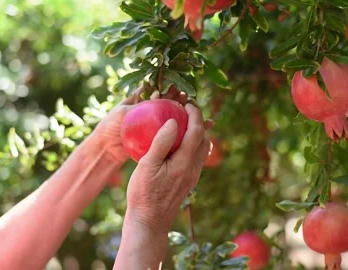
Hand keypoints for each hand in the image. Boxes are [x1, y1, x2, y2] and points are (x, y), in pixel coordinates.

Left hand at [93, 86, 195, 163]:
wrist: (105, 148)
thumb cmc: (110, 125)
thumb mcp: (122, 112)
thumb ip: (137, 103)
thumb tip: (158, 95)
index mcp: (144, 99)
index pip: (162, 92)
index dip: (173, 91)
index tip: (184, 92)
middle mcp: (152, 111)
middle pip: (172, 105)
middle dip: (186, 104)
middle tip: (194, 105)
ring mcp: (156, 125)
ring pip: (176, 120)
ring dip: (191, 120)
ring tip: (206, 121)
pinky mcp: (157, 138)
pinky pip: (172, 136)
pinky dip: (186, 136)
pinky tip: (199, 138)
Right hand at [125, 103, 212, 231]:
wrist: (149, 222)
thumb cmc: (143, 193)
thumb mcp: (147, 166)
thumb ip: (161, 142)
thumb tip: (173, 121)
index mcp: (185, 162)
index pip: (197, 131)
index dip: (195, 114)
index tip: (187, 103)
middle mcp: (193, 168)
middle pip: (204, 139)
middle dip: (199, 121)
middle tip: (186, 109)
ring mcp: (192, 176)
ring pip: (203, 149)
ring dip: (197, 134)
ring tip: (184, 123)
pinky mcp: (188, 181)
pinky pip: (196, 158)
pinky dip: (192, 145)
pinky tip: (178, 144)